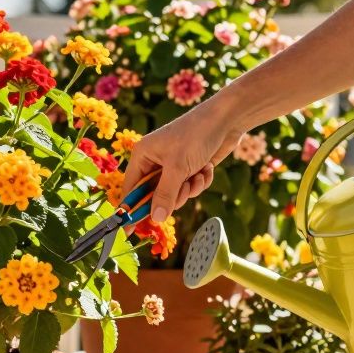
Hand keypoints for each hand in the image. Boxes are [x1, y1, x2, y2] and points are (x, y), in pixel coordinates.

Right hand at [122, 104, 241, 222]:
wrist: (226, 120)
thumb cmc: (196, 136)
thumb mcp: (178, 168)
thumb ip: (165, 195)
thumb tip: (154, 218)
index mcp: (142, 156)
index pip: (131, 189)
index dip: (131, 210)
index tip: (127, 232)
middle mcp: (154, 161)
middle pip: (154, 195)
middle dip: (172, 196)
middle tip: (184, 189)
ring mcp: (172, 165)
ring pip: (175, 194)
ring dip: (189, 189)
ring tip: (198, 174)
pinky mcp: (189, 168)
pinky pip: (189, 187)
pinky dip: (199, 182)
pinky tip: (207, 168)